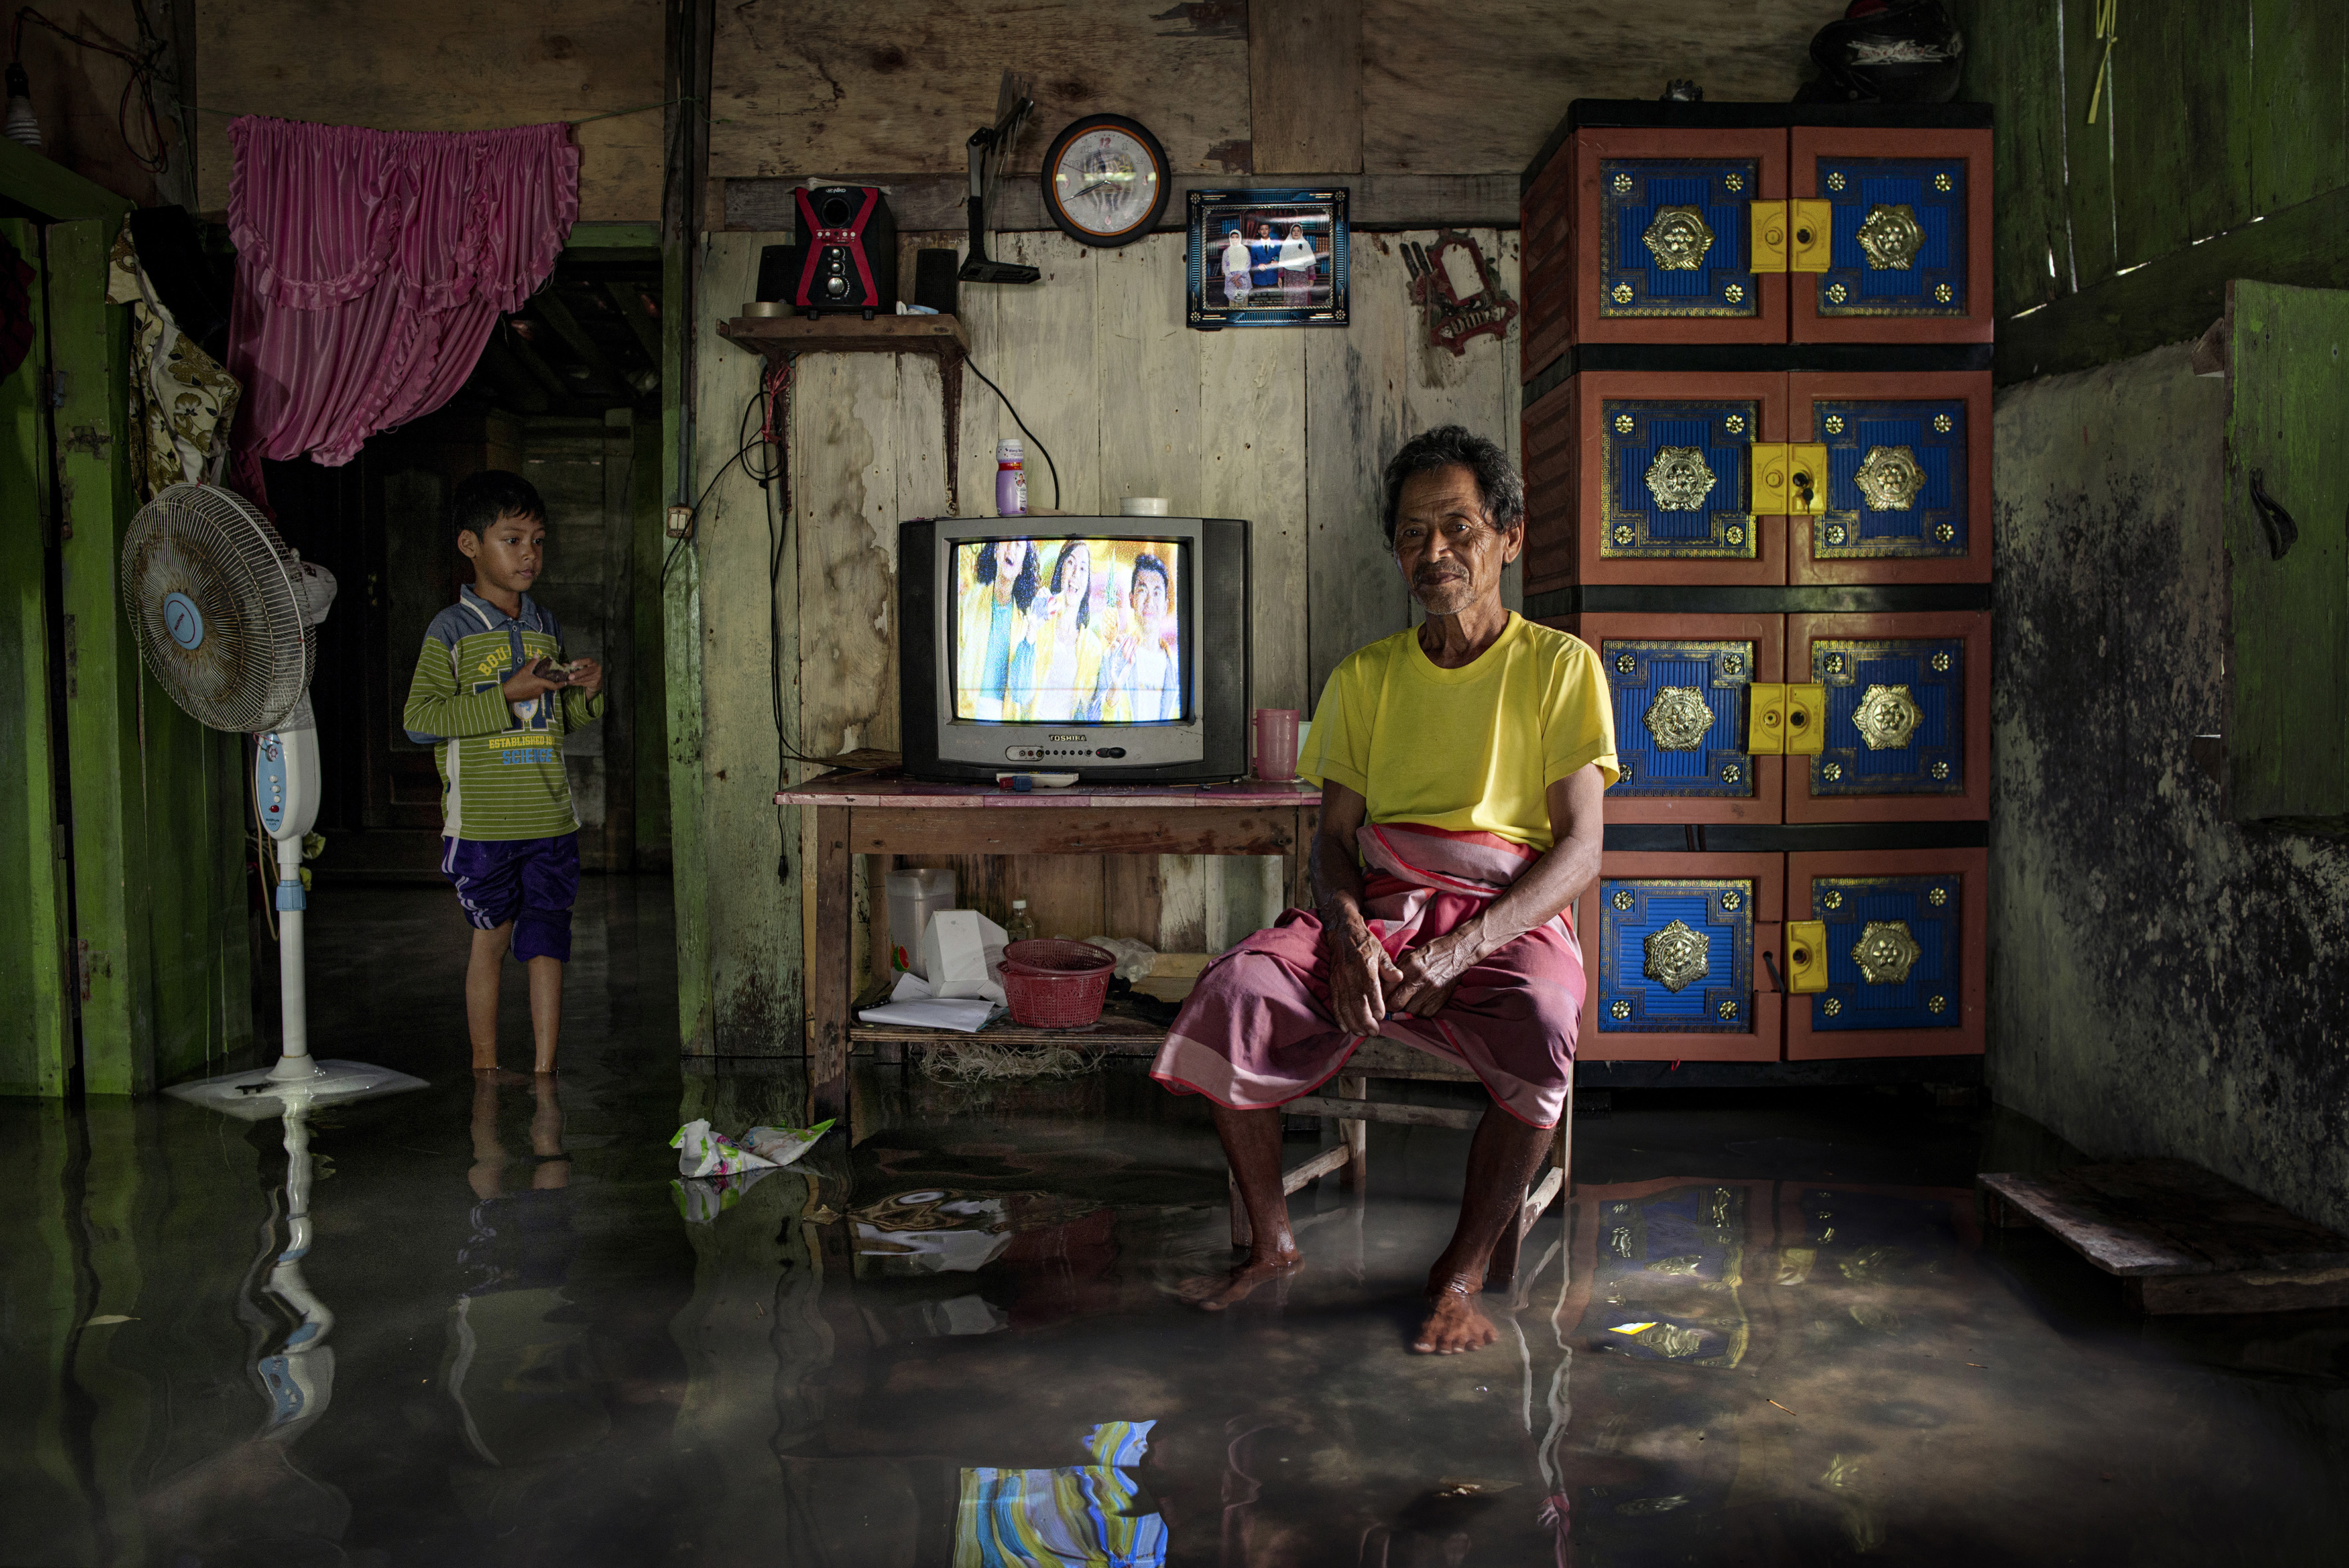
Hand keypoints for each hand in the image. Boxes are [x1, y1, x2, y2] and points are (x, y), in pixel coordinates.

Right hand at [500, 658, 559, 702]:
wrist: (507, 693)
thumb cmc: (517, 682)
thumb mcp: (525, 670)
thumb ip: (532, 663)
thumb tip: (536, 655)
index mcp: (541, 684)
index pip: (555, 686)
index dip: (561, 684)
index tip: (566, 682)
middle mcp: (540, 691)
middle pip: (550, 687)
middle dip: (553, 683)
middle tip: (555, 677)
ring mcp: (536, 695)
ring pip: (544, 690)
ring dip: (545, 685)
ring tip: (545, 679)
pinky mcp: (531, 697)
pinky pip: (538, 692)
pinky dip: (539, 688)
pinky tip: (535, 683)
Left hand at [565, 657, 602, 696]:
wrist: (596, 681)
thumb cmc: (587, 672)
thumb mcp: (582, 667)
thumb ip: (573, 666)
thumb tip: (563, 665)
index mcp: (593, 662)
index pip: (588, 660)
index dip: (580, 662)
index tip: (572, 664)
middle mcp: (596, 668)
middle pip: (586, 671)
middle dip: (577, 674)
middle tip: (569, 677)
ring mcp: (597, 676)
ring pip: (585, 678)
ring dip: (575, 680)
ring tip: (568, 681)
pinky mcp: (595, 683)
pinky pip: (584, 683)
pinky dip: (577, 683)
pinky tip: (571, 683)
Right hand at [1323, 909, 1402, 1035]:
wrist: (1343, 932)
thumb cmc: (1366, 944)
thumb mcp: (1381, 951)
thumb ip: (1389, 967)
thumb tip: (1399, 978)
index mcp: (1365, 964)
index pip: (1369, 986)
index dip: (1374, 1002)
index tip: (1381, 1016)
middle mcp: (1350, 973)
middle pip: (1356, 1000)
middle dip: (1364, 1019)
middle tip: (1374, 1032)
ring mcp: (1339, 979)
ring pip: (1344, 1005)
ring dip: (1352, 1021)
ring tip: (1362, 1033)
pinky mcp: (1332, 983)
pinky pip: (1334, 1002)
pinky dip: (1339, 1017)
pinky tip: (1345, 1027)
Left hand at [1386, 923, 1483, 1017]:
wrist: (1457, 952)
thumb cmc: (1431, 953)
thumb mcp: (1410, 956)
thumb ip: (1397, 971)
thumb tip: (1382, 985)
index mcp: (1408, 966)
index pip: (1386, 988)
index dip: (1380, 996)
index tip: (1378, 1000)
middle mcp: (1418, 979)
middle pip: (1395, 1003)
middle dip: (1390, 1007)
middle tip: (1389, 1006)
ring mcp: (1431, 990)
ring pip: (1409, 1011)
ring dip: (1405, 1010)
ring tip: (1406, 1004)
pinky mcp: (1440, 998)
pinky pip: (1424, 1013)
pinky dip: (1420, 1012)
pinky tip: (1419, 1004)